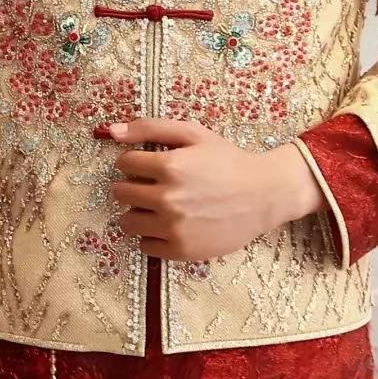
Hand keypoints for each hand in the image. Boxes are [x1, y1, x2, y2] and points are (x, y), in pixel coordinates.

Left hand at [108, 117, 325, 260]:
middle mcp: (168, 199)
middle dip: (131, 186)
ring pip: (128, 222)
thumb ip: (150, 128)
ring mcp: (174, 228)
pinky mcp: (182, 250)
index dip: (133, 162)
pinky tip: (168, 225)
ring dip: (136, 213)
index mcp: (170, 167)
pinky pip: (145, 246)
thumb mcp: (194, 133)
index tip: (146, 165)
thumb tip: (112, 131)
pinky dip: (151, 236)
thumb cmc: (228, 160)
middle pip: (121, 194)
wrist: (265, 195)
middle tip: (150, 186)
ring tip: (156, 207)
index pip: (125, 164)